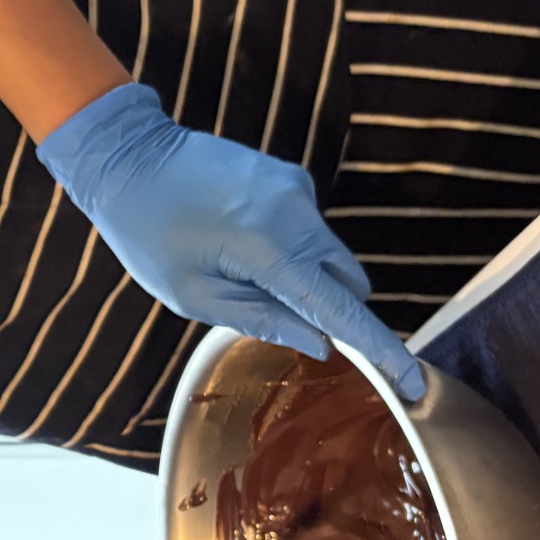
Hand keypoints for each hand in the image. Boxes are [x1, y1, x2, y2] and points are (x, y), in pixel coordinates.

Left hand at [37, 84, 425, 400]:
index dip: (380, 351)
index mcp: (271, 247)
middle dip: (331, 309)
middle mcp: (296, 211)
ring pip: (328, 253)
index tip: (412, 385)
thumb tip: (321, 344)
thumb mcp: (192, 294)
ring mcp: (295, 186)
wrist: (127, 154)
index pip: (341, 310)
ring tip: (233, 266)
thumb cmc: (146, 233)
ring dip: (303, 276)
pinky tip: (234, 239)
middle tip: (277, 317)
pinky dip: (289, 247)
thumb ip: (261, 319)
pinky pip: (307, 227)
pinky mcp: (288, 175)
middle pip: (347, 280)